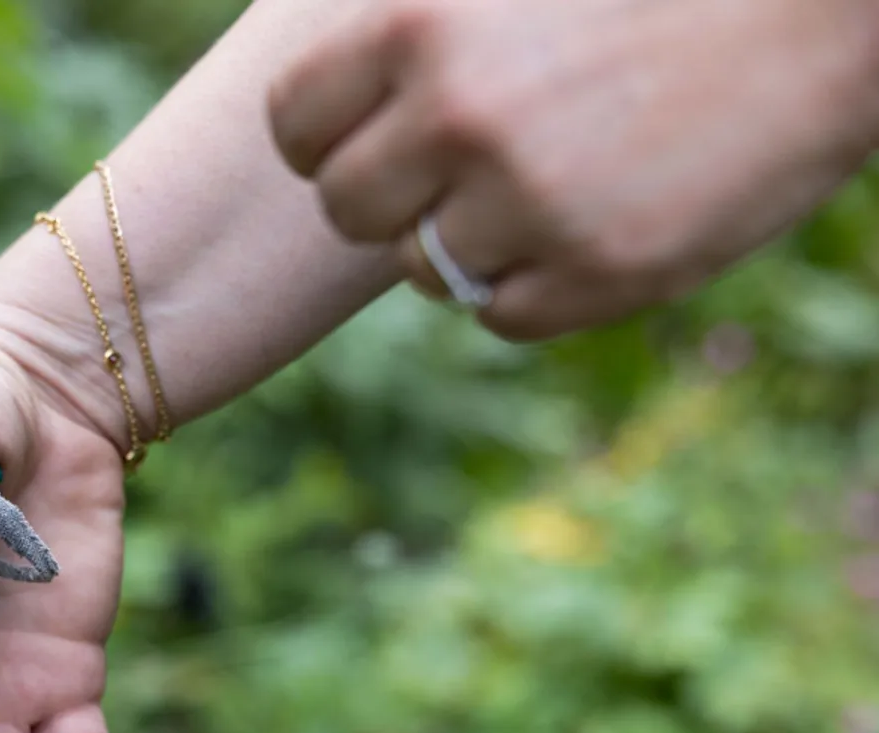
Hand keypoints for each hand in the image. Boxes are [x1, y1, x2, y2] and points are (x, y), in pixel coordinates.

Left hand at [266, 0, 878, 339]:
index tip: (365, 139)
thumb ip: (415, 41)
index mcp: (421, 25)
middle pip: (348, 209)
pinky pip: (501, 315)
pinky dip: (536, 285)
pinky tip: (597, 220)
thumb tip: (327, 110)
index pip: (294, 124)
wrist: (827, 19)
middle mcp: (460, 116)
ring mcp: (527, 202)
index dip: (323, 142)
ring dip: (470, 242)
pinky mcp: (595, 273)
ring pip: (423, 271)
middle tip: (463, 169)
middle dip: (394, 199)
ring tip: (552, 180)